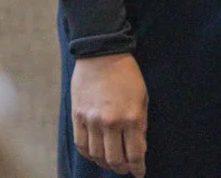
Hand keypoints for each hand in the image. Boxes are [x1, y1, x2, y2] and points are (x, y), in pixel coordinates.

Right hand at [71, 53, 148, 175]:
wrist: (102, 54)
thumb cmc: (127, 74)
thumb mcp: (143, 97)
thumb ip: (141, 123)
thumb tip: (139, 146)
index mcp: (131, 117)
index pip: (135, 153)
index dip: (138, 167)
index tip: (139, 173)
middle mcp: (111, 122)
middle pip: (114, 159)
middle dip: (122, 168)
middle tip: (126, 169)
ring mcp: (91, 120)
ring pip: (96, 155)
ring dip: (105, 163)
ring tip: (111, 163)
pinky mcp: (77, 116)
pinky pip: (81, 144)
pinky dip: (89, 154)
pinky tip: (95, 155)